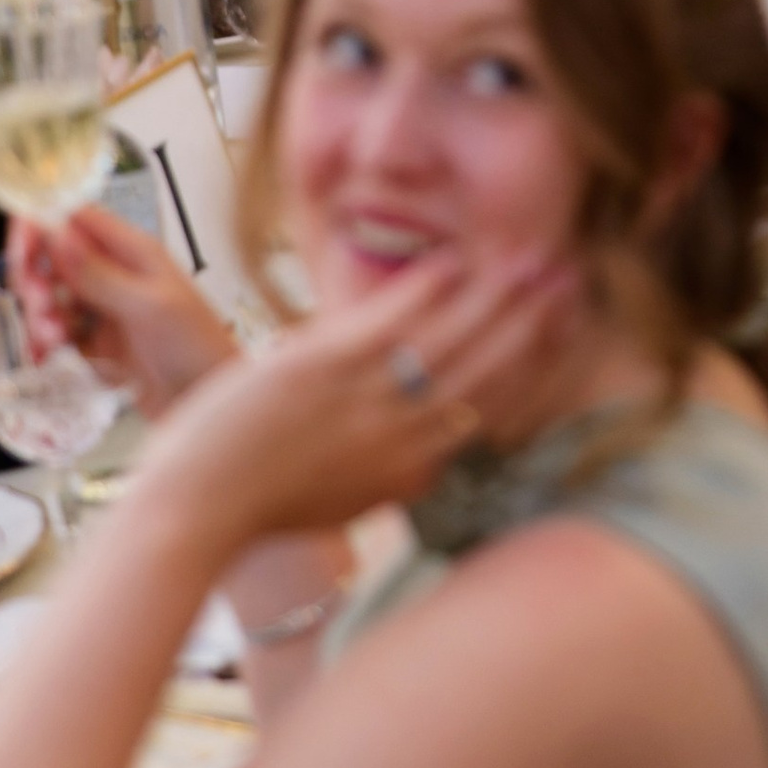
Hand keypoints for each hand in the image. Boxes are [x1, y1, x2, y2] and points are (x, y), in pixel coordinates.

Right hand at [7, 210, 234, 419]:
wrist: (211, 402)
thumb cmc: (196, 347)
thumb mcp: (148, 307)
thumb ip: (99, 274)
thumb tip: (56, 233)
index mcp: (133, 251)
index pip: (76, 218)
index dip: (41, 226)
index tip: (20, 253)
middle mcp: (117, 273)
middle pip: (56, 259)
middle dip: (37, 280)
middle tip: (41, 308)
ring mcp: (106, 310)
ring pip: (54, 298)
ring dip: (42, 316)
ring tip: (52, 342)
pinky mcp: (100, 345)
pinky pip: (61, 334)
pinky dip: (47, 343)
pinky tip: (45, 357)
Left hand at [143, 244, 582, 551]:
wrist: (198, 509)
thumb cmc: (253, 506)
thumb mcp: (341, 497)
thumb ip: (384, 470)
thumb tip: (416, 456)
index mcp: (410, 475)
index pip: (488, 411)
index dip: (530, 368)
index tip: (556, 333)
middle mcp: (404, 440)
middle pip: (489, 372)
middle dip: (534, 323)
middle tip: (570, 281)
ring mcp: (371, 400)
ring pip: (455, 340)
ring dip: (498, 297)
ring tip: (533, 261)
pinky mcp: (331, 365)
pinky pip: (396, 318)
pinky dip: (429, 286)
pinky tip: (455, 259)